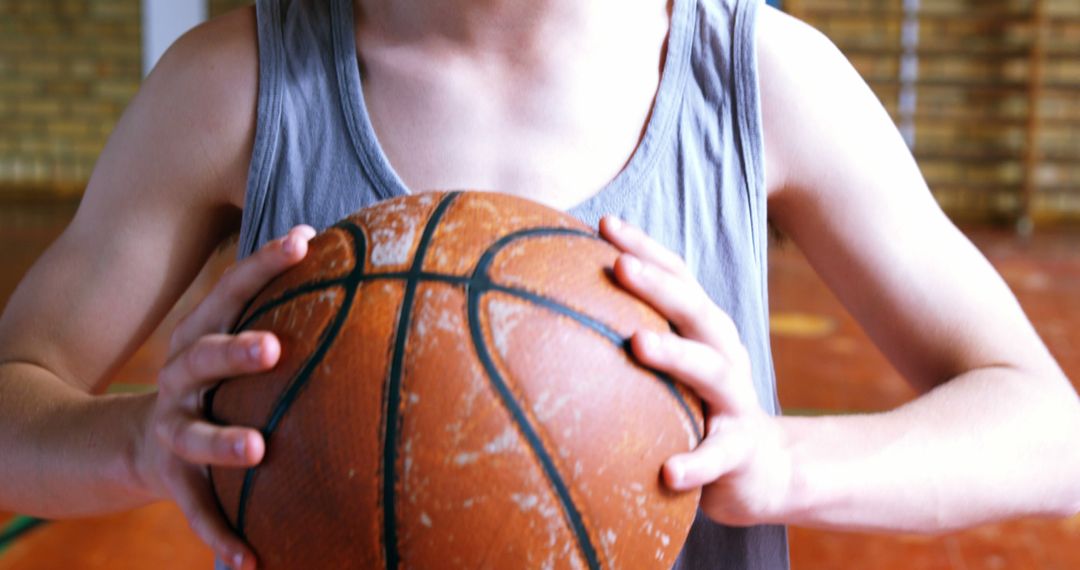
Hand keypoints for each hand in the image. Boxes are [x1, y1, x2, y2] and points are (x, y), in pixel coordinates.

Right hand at [137, 225, 315, 569]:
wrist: (134, 442)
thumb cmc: (213, 383)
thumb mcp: (231, 347)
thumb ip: (280, 314)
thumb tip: (355, 263)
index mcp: (201, 336)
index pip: (231, 291)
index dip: (264, 264)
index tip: (304, 238)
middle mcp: (181, 378)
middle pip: (202, 354)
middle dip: (233, 350)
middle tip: (272, 346)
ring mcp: (173, 429)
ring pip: (194, 435)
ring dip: (224, 441)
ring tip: (258, 450)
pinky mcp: (172, 479)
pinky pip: (196, 510)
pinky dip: (219, 537)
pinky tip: (248, 563)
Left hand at [600, 216, 792, 526]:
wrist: (759, 470)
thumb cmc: (695, 407)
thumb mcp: (670, 368)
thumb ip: (631, 336)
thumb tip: (552, 308)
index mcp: (703, 330)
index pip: (676, 278)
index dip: (645, 247)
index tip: (604, 223)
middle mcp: (723, 355)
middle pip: (694, 310)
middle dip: (658, 284)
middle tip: (619, 265)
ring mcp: (735, 401)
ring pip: (711, 370)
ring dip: (675, 354)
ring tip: (637, 344)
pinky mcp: (739, 450)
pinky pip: (718, 455)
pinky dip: (696, 463)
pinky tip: (669, 472)